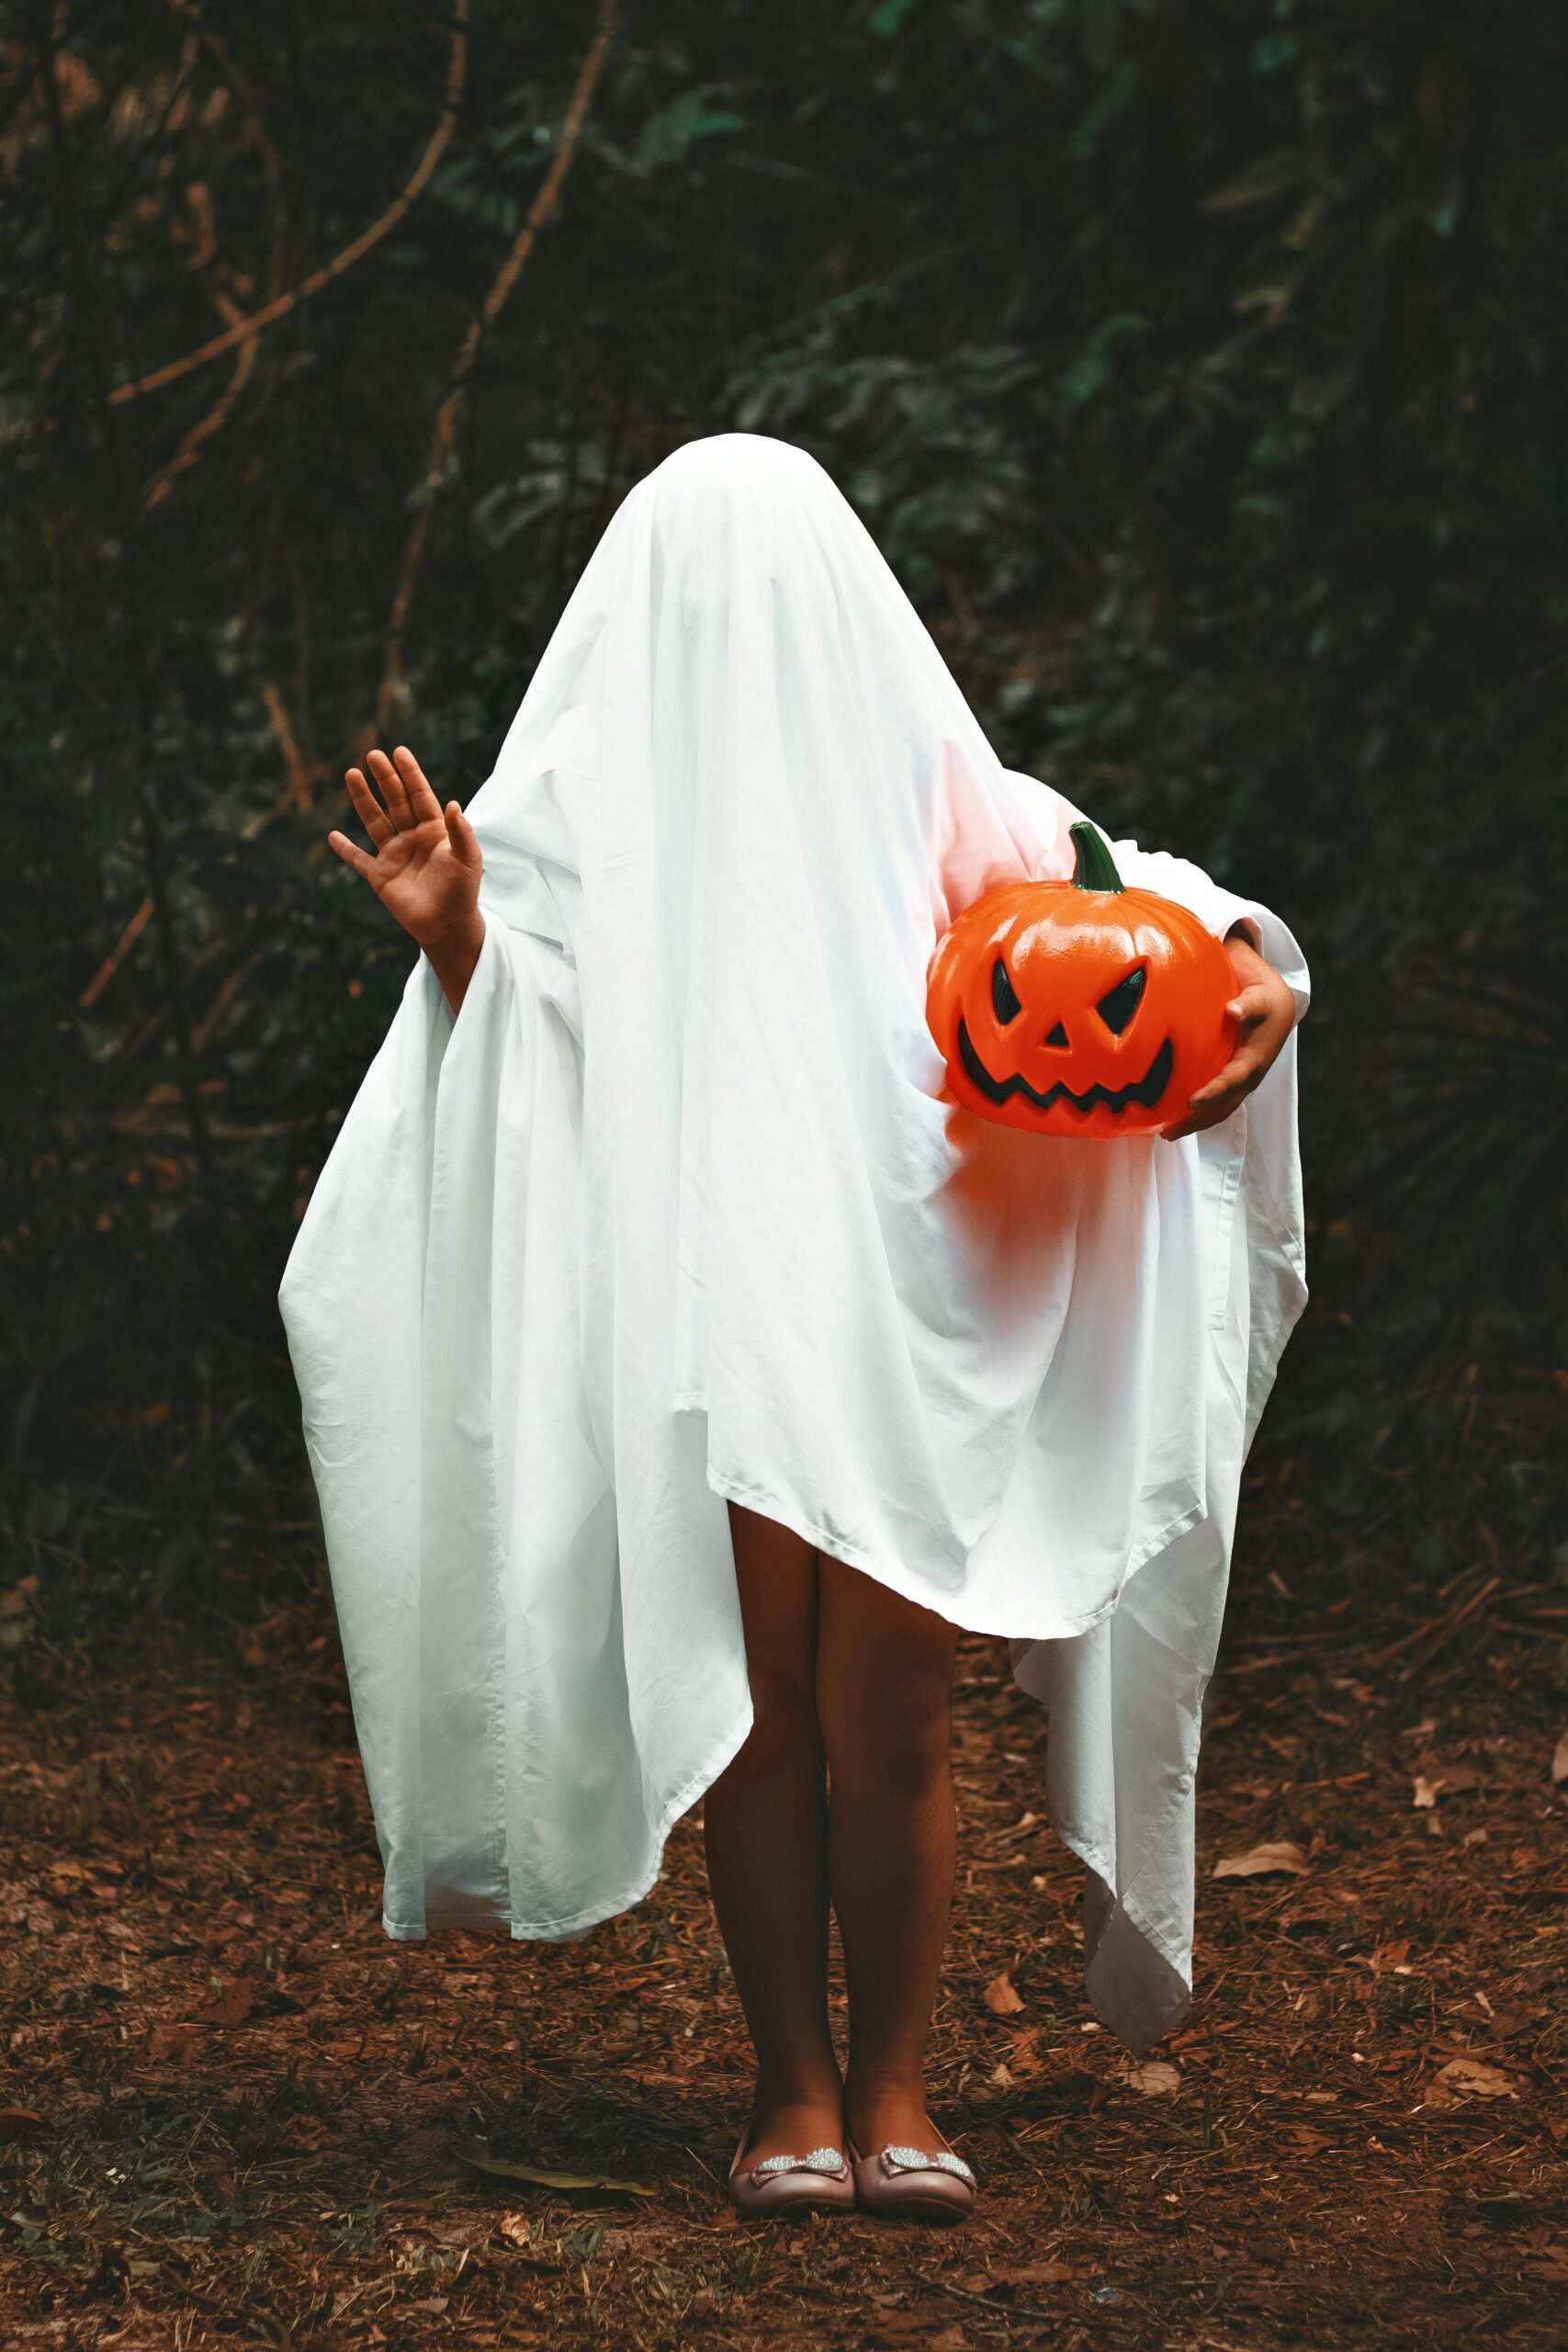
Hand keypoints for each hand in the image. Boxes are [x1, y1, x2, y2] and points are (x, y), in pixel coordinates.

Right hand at [328, 745, 482, 948]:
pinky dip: (345, 849)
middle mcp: (412, 838)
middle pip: (395, 802)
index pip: (420, 796)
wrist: (449, 925)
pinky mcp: (380, 876)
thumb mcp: (468, 859)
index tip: (399, 752)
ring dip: (363, 800)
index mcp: (434, 831)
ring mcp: (394, 855)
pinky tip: (332, 836)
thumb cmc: (463, 891)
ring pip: (374, 821)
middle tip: (373, 755)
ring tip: (352, 774)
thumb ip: (462, 832)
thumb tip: (453, 803)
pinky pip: (359, 860)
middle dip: (385, 778)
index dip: (410, 774)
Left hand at [1159, 929, 1296, 1139]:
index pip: (1231, 1081)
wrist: (1279, 1006)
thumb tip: (1232, 1010)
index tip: (1191, 1102)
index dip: (1213, 1093)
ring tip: (1167, 1134)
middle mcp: (1248, 1077)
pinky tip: (1172, 1116)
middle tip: (1169, 1132)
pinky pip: (1216, 1103)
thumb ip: (1247, 1005)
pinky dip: (1197, 1114)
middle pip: (1223, 1107)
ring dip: (1195, 1124)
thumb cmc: (1264, 1000)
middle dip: (1197, 1121)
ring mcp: (1241, 1082)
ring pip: (1219, 1110)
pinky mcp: (1233, 1082)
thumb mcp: (1259, 998)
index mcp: (1253, 1059)